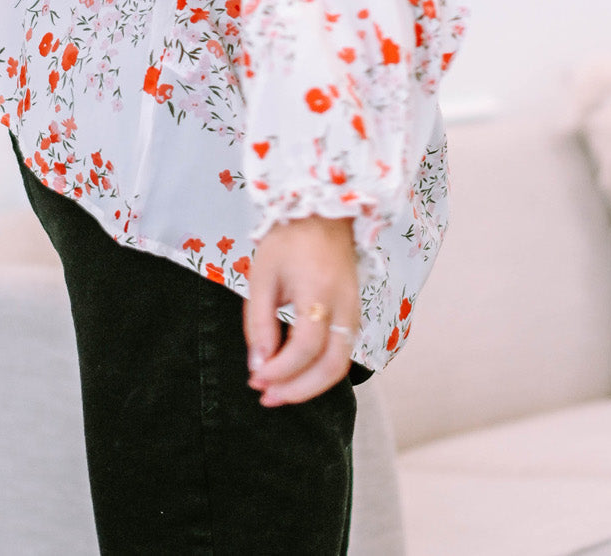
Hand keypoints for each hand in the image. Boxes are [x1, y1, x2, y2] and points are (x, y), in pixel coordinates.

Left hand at [243, 214, 359, 405]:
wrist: (322, 213)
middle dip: (298, 390)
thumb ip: (259, 323)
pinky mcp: (354, 314)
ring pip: (341, 364)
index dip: (280, 370)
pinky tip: (296, 374)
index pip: (305, 347)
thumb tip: (258, 366)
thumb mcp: (262, 276)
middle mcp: (344, 306)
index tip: (255, 378)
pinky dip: (320, 371)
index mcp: (319, 291)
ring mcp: (354, 311)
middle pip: (332, 366)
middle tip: (267, 397)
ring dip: (310, 386)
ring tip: (279, 393)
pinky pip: (342, 352)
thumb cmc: (288, 241)